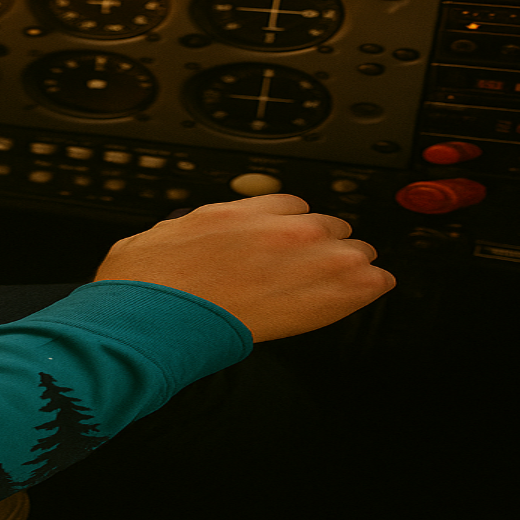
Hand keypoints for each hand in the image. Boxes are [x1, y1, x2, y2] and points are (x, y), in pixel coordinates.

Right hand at [92, 194, 393, 340]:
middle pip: (330, 225)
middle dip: (325, 243)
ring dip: (351, 265)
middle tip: (314, 264)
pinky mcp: (321, 300)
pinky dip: (370, 287)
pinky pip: (369, 283)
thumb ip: (192, 228)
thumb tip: (187, 233)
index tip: (290, 238)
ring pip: (355, 251)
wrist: (154, 316)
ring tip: (347, 280)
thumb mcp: (164, 233)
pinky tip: (370, 289)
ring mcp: (304, 263)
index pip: (293, 204)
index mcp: (241, 212)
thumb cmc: (149, 282)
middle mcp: (280, 231)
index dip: (292, 224)